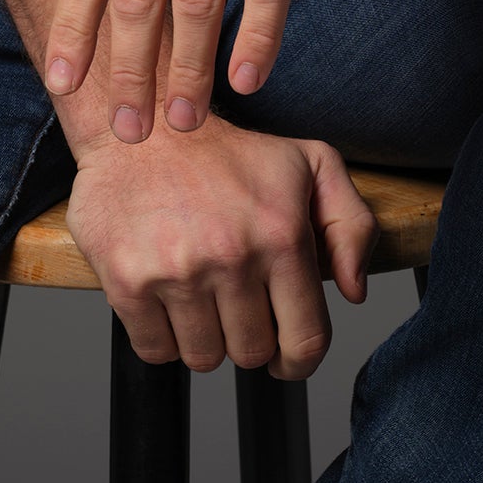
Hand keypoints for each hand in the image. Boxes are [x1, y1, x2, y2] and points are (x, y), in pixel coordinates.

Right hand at [67, 111, 375, 374]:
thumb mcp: (310, 164)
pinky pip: (155, 350)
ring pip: (204, 358)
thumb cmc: (230, 152)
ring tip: (201, 295)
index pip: (306, 339)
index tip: (284, 355)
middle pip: (251, 353)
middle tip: (234, 303)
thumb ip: (352, 225)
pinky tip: (168, 297)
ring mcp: (177, 271)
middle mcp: (232, 256)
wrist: (144, 122)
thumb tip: (354, 291)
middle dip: (247, 337)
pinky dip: (162, 337)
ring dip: (204, 338)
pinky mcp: (128, 280)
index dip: (298, 360)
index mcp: (282, 234)